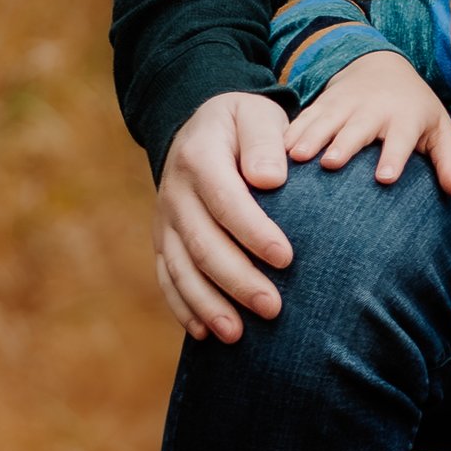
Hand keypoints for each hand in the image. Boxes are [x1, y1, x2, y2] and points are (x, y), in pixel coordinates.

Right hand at [151, 90, 296, 343]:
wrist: (200, 126)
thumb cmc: (243, 124)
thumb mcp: (256, 115)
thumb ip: (264, 142)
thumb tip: (269, 180)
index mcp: (199, 157)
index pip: (226, 201)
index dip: (254, 232)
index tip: (287, 258)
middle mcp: (175, 192)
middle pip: (202, 243)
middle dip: (237, 280)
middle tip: (273, 308)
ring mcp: (165, 220)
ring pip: (181, 269)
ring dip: (207, 304)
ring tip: (237, 335)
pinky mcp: (163, 240)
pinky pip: (167, 277)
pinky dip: (183, 307)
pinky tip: (205, 333)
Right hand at [286, 48, 450, 198]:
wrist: (382, 66)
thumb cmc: (415, 110)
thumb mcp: (438, 129)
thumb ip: (448, 160)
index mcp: (405, 118)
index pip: (401, 138)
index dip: (394, 156)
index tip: (385, 177)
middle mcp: (374, 109)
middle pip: (358, 128)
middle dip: (344, 144)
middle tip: (329, 163)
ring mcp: (345, 103)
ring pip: (325, 120)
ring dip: (310, 137)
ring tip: (295, 157)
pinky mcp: (322, 102)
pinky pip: (303, 116)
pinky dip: (290, 131)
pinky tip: (276, 149)